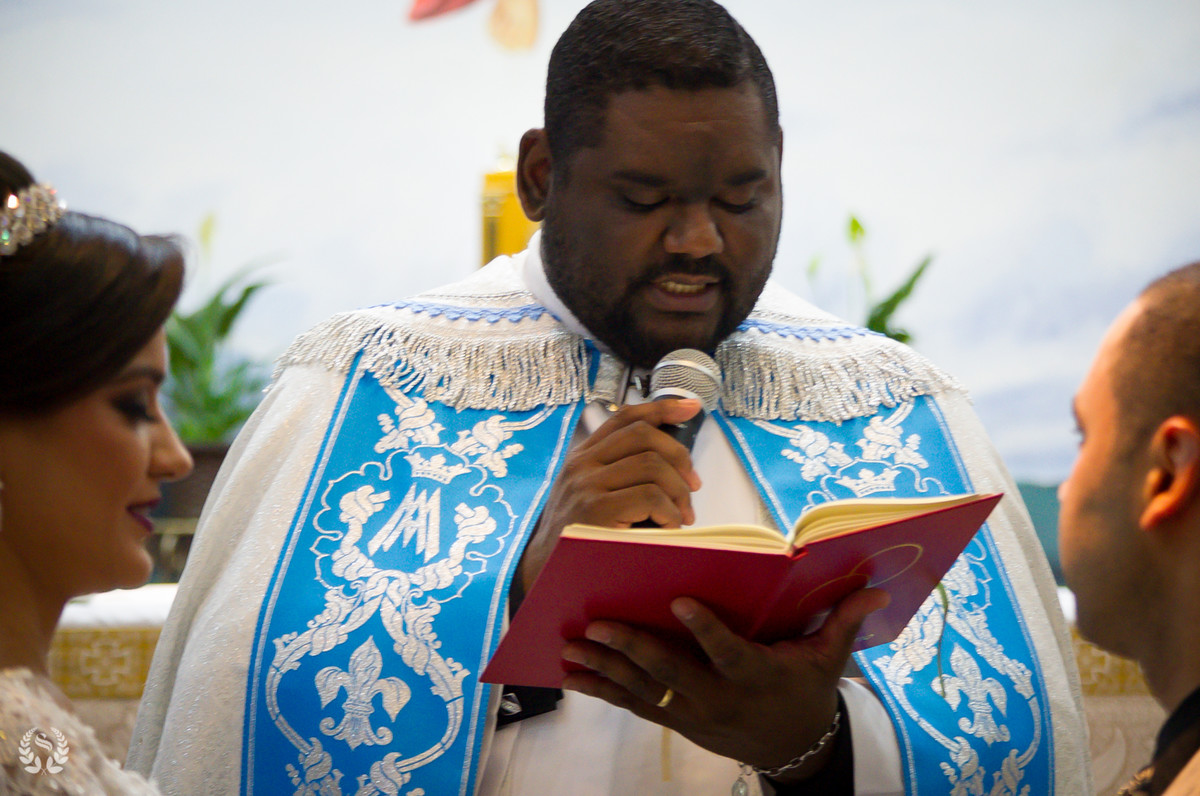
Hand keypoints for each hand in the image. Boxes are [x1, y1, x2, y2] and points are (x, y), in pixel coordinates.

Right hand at [516, 399, 702, 591]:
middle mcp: (582, 465)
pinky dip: (670, 512)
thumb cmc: (577, 537)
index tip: (691, 408)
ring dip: (678, 491)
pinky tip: (669, 527)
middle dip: (679, 456)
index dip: (661, 408)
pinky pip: (650, 497)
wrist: (544, 573)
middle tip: (692, 485)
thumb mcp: (589, 495)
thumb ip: (618, 474)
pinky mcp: (596, 511)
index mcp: (583, 456)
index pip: (624, 417)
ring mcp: (586, 486)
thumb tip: (673, 466)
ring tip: (681, 515)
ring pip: (652, 465)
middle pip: (643, 435)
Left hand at [559, 588, 889, 781]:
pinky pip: (636, 707)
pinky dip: (604, 690)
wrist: (794, 749)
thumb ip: (845, 621)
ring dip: (605, 670)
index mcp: (757, 675)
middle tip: (596, 625)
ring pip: (644, 692)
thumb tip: (877, 587)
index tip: (677, 600)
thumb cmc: (809, 690)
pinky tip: (573, 676)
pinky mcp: (678, 722)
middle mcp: (721, 698)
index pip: (728, 652)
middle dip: (632, 649)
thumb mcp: (830, 659)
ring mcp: (695, 715)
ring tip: (570, 648)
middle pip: (672, 674)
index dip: (705, 629)